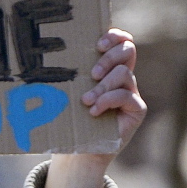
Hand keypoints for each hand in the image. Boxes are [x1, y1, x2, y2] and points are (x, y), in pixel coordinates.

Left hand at [82, 28, 145, 153]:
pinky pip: (126, 95)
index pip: (121, 40)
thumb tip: (49, 58)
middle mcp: (124, 77)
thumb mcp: (70, 93)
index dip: (114, 36)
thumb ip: (72, 75)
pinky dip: (108, 100)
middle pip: (128, 50)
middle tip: (93, 74)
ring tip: (87, 100)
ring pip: (123, 73)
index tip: (98, 44)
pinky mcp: (136, 109)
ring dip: (103, 86)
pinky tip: (94, 111)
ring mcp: (132, 92)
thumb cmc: (72, 119)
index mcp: (110, 67)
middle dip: (109, 57)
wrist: (81, 151)